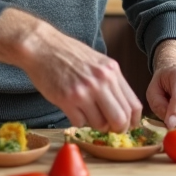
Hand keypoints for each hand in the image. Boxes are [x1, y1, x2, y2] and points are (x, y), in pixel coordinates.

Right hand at [0, 8, 141, 132]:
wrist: (41, 46)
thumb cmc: (68, 54)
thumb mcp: (98, 61)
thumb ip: (111, 82)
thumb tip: (123, 109)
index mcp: (112, 71)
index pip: (133, 105)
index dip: (132, 121)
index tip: (127, 126)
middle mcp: (101, 81)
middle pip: (120, 119)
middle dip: (117, 129)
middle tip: (109, 128)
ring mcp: (84, 91)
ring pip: (100, 124)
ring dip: (95, 124)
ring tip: (86, 112)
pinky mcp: (66, 99)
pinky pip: (80, 122)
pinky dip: (78, 120)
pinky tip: (73, 108)